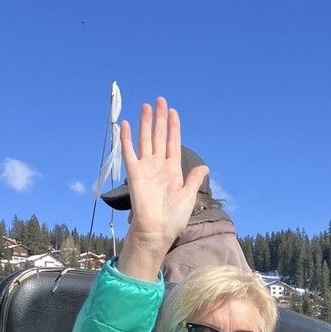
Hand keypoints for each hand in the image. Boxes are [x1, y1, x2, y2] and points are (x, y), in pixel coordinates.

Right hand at [117, 98, 208, 281]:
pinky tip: (126, 125)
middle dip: (160, 119)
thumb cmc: (173, 218)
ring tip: (147, 105)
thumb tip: (204, 166)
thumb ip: (194, 179)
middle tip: (160, 100)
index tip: (173, 112)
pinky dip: (126, 139)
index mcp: (173, 171)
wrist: (157, 231)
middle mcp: (158, 167)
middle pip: (159, 137)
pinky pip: (129, 152)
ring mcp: (146, 169)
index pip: (173, 143)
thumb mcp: (188, 197)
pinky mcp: (134, 174)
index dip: (173, 128)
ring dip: (146, 123)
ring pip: (145, 140)